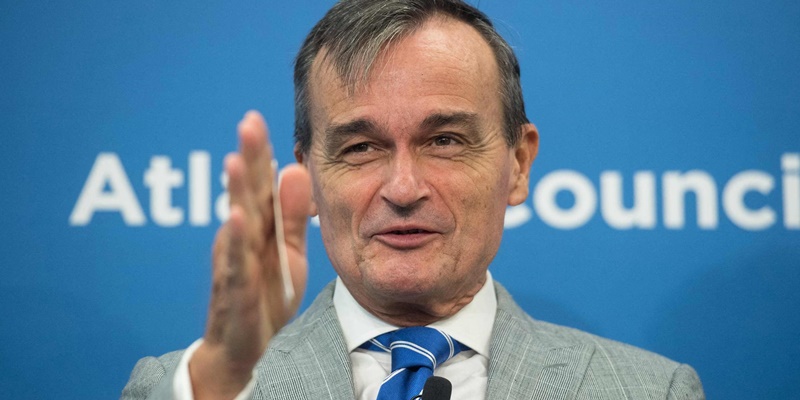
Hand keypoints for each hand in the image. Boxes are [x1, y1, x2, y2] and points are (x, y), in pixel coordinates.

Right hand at [189, 111, 311, 398]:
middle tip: (249, 122)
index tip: (256, 118)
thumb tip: (296, 169)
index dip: (259, 153)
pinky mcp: (236, 290)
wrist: (247, 345)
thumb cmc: (267, 293)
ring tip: (237, 160)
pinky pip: (236, 263)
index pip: (258, 184)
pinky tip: (237, 217)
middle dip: (248, 158)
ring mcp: (235, 263)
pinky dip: (236, 240)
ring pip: (237, 222)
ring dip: (236, 191)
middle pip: (246, 193)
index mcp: (257, 227)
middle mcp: (242, 238)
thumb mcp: (288, 251)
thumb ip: (293, 214)